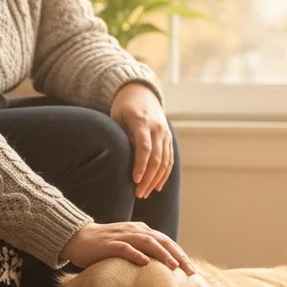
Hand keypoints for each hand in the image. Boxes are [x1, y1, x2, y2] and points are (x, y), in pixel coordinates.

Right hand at [60, 221, 194, 275]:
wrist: (78, 238)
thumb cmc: (105, 246)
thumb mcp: (128, 247)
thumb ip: (143, 253)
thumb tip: (160, 270)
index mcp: (142, 231)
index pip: (166, 242)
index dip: (180, 255)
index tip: (191, 271)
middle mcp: (135, 231)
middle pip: (162, 242)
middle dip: (178, 256)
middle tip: (190, 271)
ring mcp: (123, 236)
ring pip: (148, 243)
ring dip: (162, 254)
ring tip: (174, 267)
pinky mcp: (109, 243)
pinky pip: (125, 248)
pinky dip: (136, 254)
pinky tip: (145, 263)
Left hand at [111, 83, 172, 198]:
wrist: (141, 93)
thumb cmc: (123, 108)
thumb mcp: (117, 118)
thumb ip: (121, 138)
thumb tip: (121, 162)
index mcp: (142, 122)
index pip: (144, 148)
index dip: (140, 166)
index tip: (134, 181)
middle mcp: (157, 129)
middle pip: (156, 158)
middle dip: (147, 178)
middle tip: (138, 194)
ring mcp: (165, 134)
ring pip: (165, 161)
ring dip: (155, 180)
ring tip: (144, 193)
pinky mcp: (168, 139)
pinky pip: (169, 159)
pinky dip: (164, 174)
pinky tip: (157, 186)